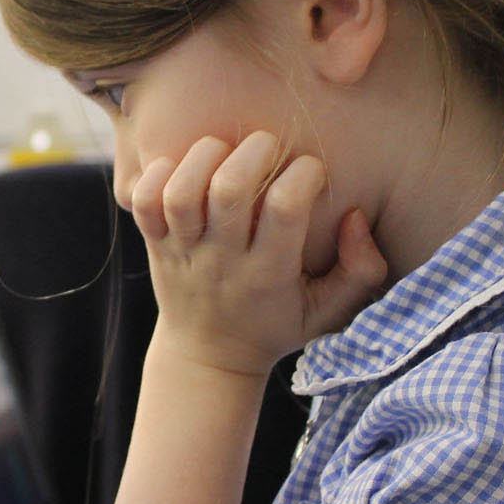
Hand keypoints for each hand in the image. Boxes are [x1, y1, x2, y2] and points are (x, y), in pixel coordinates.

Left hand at [130, 132, 386, 376]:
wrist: (208, 357)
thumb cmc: (277, 324)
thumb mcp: (331, 311)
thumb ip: (361, 270)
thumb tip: (355, 217)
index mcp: (270, 274)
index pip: (285, 209)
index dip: (304, 175)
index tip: (312, 172)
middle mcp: (223, 260)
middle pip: (229, 190)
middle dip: (254, 152)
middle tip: (268, 147)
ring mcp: (184, 252)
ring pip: (182, 191)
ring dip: (204, 156)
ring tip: (225, 151)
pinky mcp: (155, 244)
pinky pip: (143, 201)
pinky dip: (157, 174)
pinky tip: (183, 169)